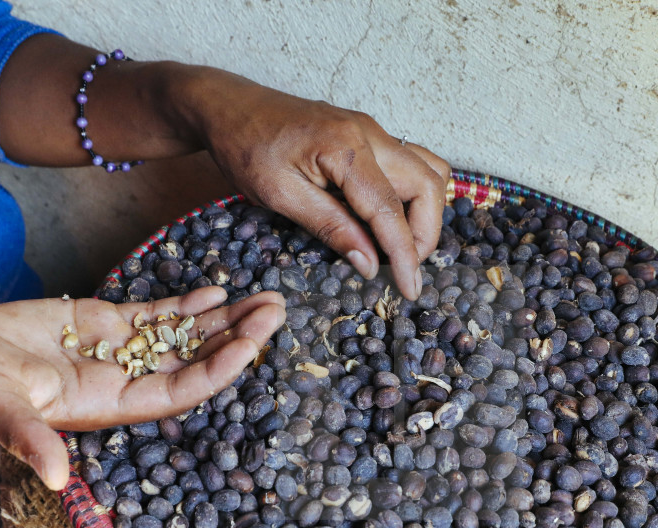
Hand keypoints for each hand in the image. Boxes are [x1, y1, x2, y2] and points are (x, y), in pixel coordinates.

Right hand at [0, 287, 284, 489]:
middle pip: (195, 361)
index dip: (217, 369)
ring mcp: (118, 351)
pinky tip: (219, 289)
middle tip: (277, 310)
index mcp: (110, 404)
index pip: (179, 390)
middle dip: (238, 338)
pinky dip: (188, 304)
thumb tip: (56, 478)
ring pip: (184, 336)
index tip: (251, 343)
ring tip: (267, 297)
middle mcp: (124, 380)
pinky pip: (156, 315)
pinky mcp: (103, 325)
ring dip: (225, 318)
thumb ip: (26, 439)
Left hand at [177, 71, 450, 299]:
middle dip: (424, 234)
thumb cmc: (244, 147)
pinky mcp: (368, 135)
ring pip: (428, 171)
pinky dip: (412, 195)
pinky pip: (411, 164)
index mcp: (346, 148)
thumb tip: (370, 264)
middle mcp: (370, 133)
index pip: (391, 210)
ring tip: (396, 245)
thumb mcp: (279, 195)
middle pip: (428, 185)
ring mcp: (372, 130)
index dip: (406, 255)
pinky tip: (385, 219)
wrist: (229, 106)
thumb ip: (330, 227)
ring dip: (424, 212)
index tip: (409, 290)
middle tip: (402, 268)